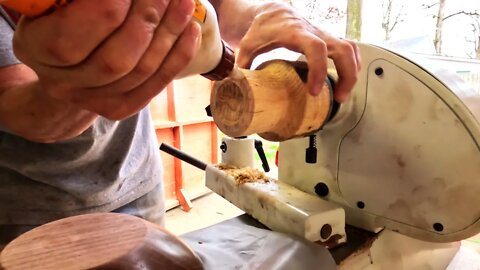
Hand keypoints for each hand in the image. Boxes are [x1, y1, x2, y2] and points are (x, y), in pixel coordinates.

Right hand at [13, 0, 201, 119]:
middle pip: (114, 60)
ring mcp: (92, 101)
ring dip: (169, 33)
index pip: (70, 39)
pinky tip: (190, 29)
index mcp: (35, 49)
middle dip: (146, 20)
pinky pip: (155, 84)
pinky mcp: (119, 108)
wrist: (67, 64)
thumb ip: (84, 2)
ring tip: (183, 2)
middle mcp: (61, 83)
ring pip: (140, 71)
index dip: (105, 11)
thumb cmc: (65, 17)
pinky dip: (178, 55)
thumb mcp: (62, 3)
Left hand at [235, 2, 360, 101]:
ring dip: (352, 73)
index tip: (313, 91)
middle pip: (344, 49)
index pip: (316, 48)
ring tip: (341, 95)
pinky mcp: (329, 40)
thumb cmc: (261, 28)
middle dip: (346, 75)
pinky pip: (349, 49)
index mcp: (296, 33)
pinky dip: (352, 66)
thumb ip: (242, 66)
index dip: (319, 70)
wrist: (272, 12)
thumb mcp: (247, 45)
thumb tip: (236, 89)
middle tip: (338, 98)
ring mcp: (324, 35)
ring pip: (351, 49)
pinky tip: (345, 81)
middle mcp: (315, 32)